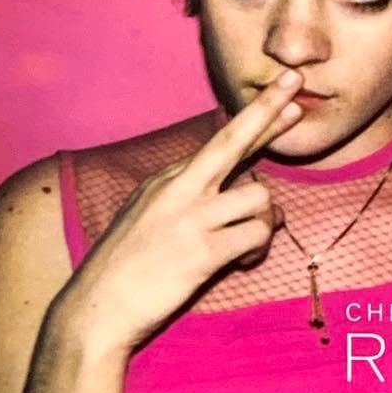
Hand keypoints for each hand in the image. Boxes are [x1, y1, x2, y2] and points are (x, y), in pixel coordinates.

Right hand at [46, 70, 302, 357]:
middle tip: (296, 82)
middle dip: (268, 109)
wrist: (95, 311)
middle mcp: (178, 190)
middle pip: (233, 140)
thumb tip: (237, 186)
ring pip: (259, 198)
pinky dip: (258, 249)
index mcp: (166, 180)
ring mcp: (191, 219)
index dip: (257, 118)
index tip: (283, 94)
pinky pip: (256, 236)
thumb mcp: (146, 218)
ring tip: (250, 244)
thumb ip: (185, 198)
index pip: (221, 142)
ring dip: (267, 221)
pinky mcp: (203, 252)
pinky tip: (245, 261)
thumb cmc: (123, 271)